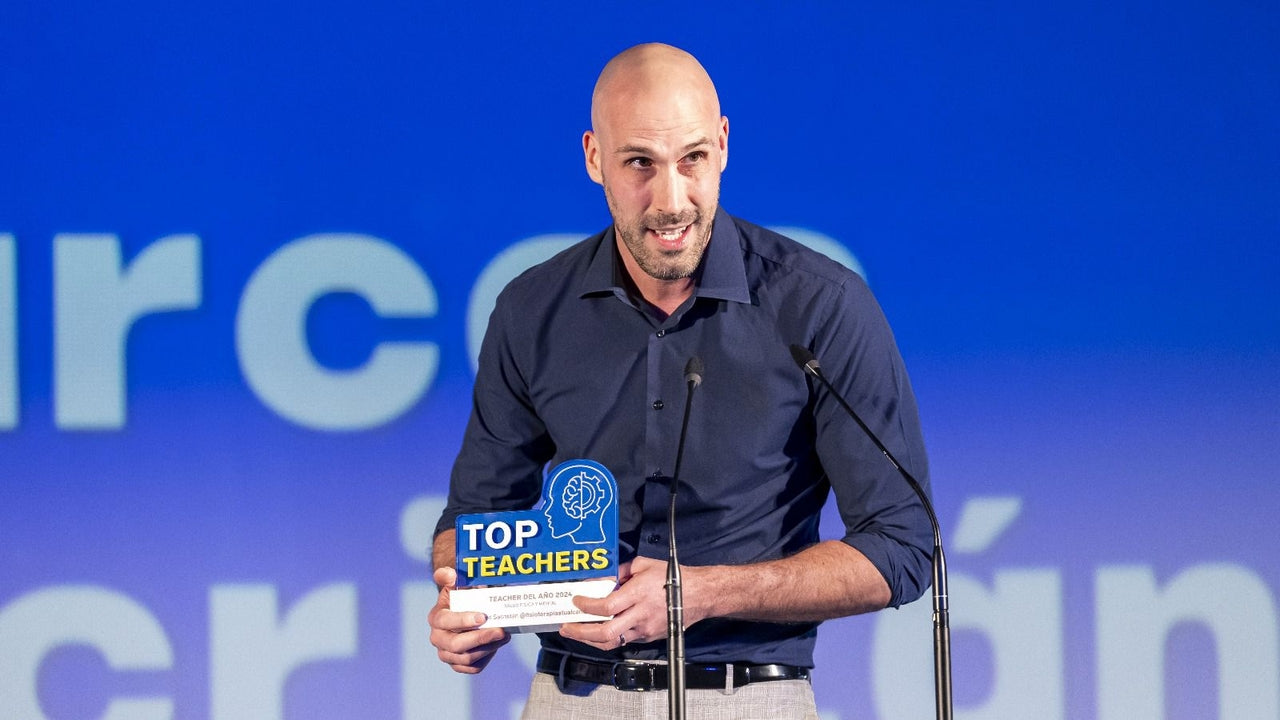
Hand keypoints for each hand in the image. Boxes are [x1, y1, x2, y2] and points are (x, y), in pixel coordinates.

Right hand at [428, 566, 510, 673]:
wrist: (463, 614)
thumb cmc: (461, 599)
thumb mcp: (455, 585)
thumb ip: (449, 577)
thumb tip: (449, 573)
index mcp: (436, 618)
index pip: (445, 621)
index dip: (463, 620)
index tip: (483, 616)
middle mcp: (438, 639)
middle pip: (457, 645)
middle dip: (481, 638)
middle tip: (501, 631)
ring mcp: (446, 654)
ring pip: (467, 658)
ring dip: (488, 648)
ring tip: (504, 636)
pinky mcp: (457, 664)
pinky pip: (473, 667)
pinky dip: (486, 657)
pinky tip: (496, 645)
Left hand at [559, 557, 674, 650]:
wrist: (698, 595)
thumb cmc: (672, 578)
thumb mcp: (644, 565)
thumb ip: (621, 572)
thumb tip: (602, 579)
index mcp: (639, 594)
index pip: (607, 606)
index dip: (587, 606)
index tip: (576, 601)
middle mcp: (640, 614)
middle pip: (606, 632)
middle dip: (581, 632)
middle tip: (566, 626)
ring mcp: (645, 629)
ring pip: (613, 642)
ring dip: (590, 639)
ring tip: (575, 633)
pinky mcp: (648, 636)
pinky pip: (624, 640)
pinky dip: (607, 638)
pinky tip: (596, 632)